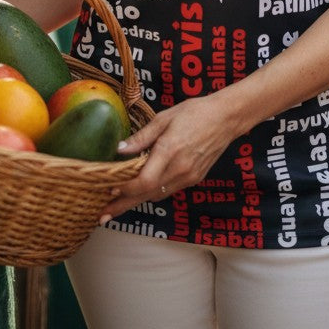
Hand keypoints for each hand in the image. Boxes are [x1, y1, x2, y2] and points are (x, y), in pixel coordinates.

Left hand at [100, 94, 241, 221]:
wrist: (226, 118)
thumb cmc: (194, 112)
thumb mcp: (164, 118)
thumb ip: (142, 137)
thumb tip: (120, 149)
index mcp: (169, 150)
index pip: (144, 181)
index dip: (125, 189)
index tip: (108, 190)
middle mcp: (179, 169)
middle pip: (146, 194)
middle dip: (123, 205)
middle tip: (103, 215)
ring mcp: (189, 176)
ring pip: (157, 195)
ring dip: (137, 200)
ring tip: (118, 203)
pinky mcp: (195, 179)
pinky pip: (169, 190)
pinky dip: (154, 192)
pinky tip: (144, 188)